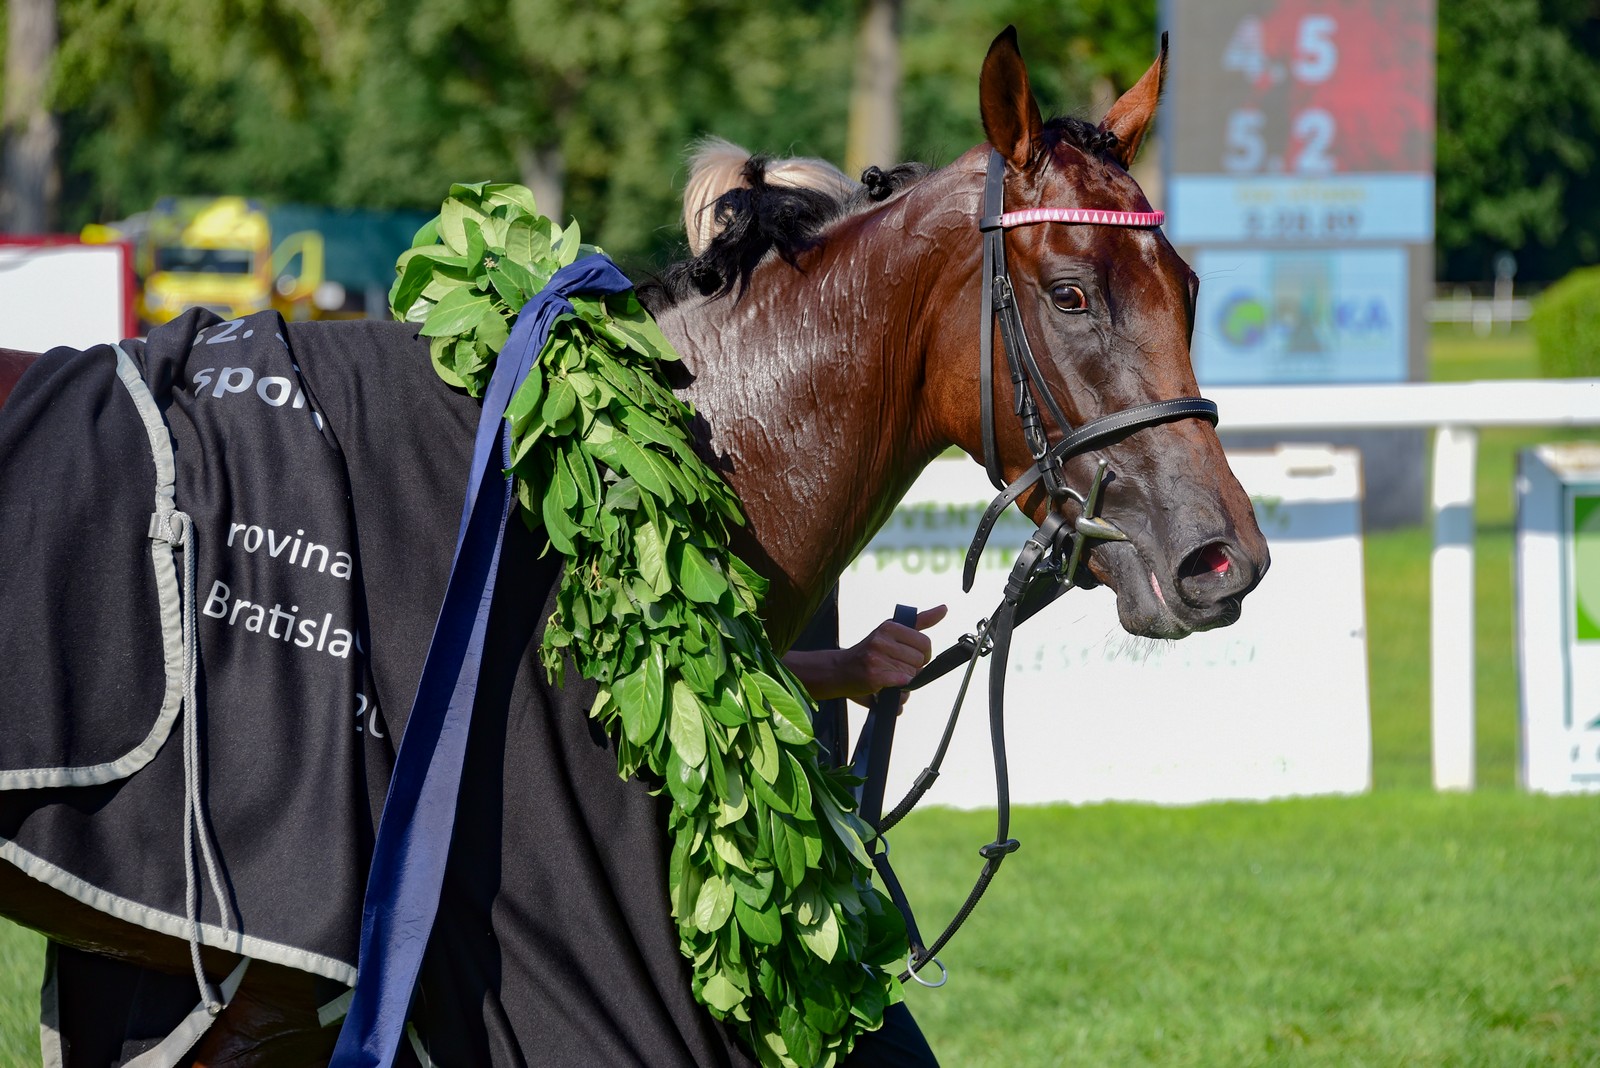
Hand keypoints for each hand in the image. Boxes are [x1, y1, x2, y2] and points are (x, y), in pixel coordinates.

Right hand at [783, 605, 949, 703]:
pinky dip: (899, 688)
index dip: (923, 654)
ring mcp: (877, 658)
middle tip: (896, 667)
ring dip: (905, 679)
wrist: (840, 670)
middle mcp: (882, 639)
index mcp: (889, 626)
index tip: (912, 656)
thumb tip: (944, 608)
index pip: (925, 642)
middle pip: (919, 660)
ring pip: (912, 674)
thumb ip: (920, 621)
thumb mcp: (892, 630)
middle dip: (913, 668)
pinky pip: (903, 684)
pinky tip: (887, 683)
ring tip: (889, 674)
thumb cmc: (869, 651)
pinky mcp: (874, 676)